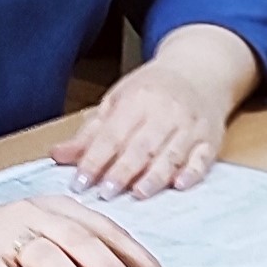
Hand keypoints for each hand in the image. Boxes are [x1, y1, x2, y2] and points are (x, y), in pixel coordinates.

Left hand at [51, 25, 258, 199]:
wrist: (200, 72)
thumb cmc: (152, 90)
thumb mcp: (117, 101)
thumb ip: (90, 133)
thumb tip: (57, 155)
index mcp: (137, 100)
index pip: (112, 134)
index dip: (95, 159)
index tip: (80, 182)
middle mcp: (164, 112)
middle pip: (141, 146)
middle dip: (123, 170)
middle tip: (105, 193)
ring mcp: (190, 126)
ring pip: (171, 154)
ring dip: (154, 176)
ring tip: (137, 194)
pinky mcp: (210, 140)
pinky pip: (202, 158)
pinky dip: (191, 172)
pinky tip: (179, 185)